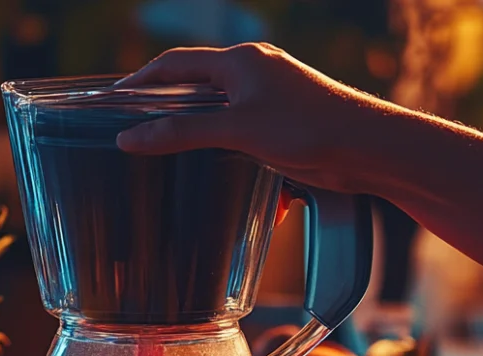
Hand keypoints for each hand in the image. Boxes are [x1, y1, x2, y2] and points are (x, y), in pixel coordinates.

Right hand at [115, 43, 380, 192]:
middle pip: (195, 84)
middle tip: (134, 127)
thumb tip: (130, 138)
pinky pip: (240, 128)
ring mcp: (270, 96)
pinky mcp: (283, 122)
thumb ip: (181, 134)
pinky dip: (221, 143)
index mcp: (239, 62)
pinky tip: (213, 166)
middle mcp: (253, 72)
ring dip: (194, 128)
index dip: (141, 80)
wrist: (367, 148)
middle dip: (165, 105)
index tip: (115, 99)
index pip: (175, 64)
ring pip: (218, 109)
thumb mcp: (236, 130)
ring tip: (165, 149)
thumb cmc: (308, 127)